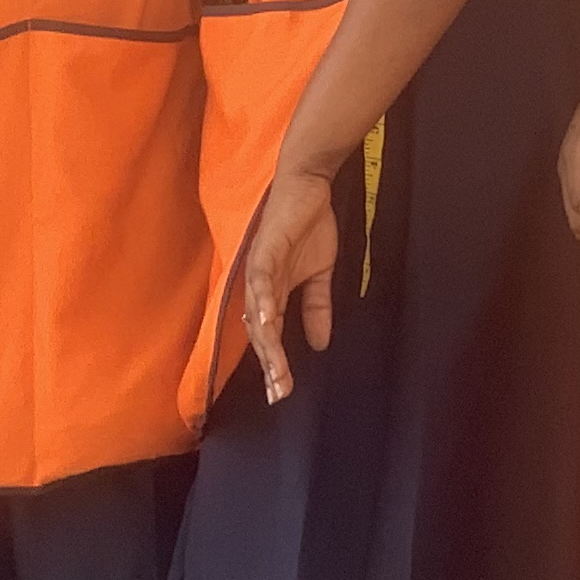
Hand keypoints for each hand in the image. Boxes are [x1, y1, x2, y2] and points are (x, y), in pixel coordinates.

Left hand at [237, 159, 344, 404]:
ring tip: (277, 372)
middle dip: (271, 365)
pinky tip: (268, 324)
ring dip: (267, 345)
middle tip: (279, 393)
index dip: (276, 365)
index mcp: (271, 294)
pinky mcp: (265, 249)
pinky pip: (261, 280)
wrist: (310, 186)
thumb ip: (316, 307)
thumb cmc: (309, 226)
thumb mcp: (319, 275)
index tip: (283, 393)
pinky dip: (264, 303)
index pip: (270, 337)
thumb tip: (320, 344)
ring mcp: (259, 269)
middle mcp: (259, 287)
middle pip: (260, 334)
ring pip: (259, 315)